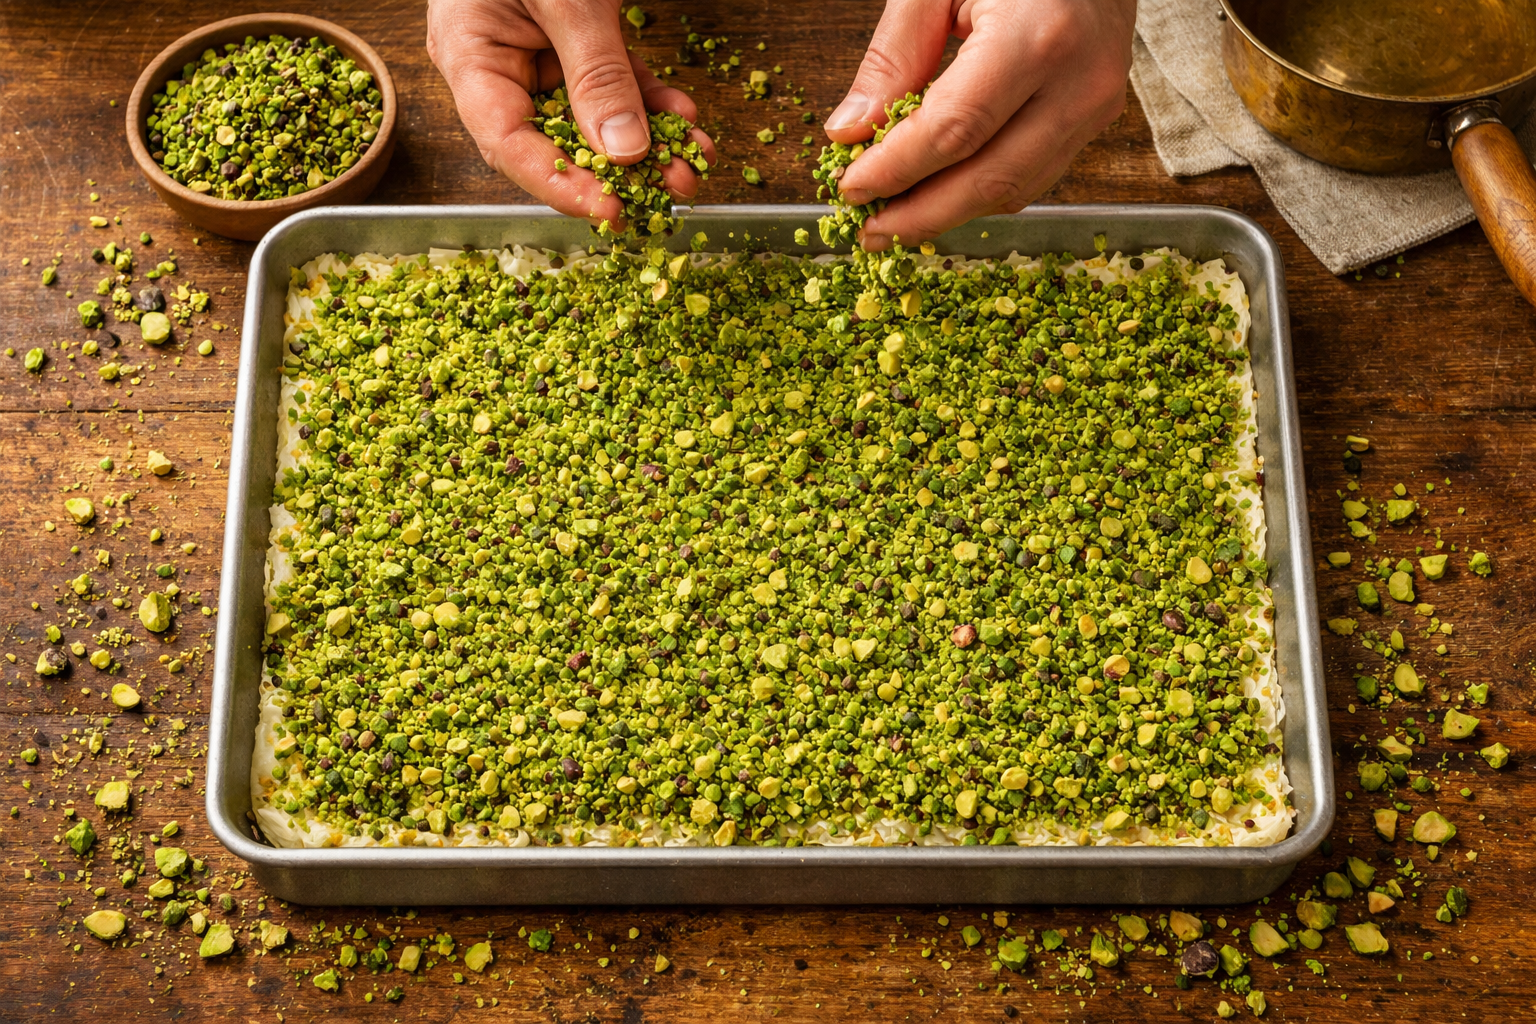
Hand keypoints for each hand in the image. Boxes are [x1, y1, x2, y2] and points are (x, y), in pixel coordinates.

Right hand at [427, 0, 714, 225]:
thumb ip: (594, 71)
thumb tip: (624, 149)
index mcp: (469, 54)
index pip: (508, 143)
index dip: (559, 184)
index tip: (611, 209)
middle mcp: (501, 64)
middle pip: (557, 140)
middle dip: (620, 171)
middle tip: (671, 192)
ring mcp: (540, 54)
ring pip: (595, 119)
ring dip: (648, 145)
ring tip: (692, 166)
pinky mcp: (577, 41)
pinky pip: (616, 85)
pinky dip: (653, 105)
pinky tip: (686, 121)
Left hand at [827, 0, 1135, 249]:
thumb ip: (894, 54)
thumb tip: (851, 131)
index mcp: (1036, 37)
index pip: (954, 131)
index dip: (897, 170)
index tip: (851, 189)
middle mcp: (1077, 82)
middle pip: (987, 179)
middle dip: (920, 216)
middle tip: (869, 232)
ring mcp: (1096, 105)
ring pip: (1014, 189)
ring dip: (949, 214)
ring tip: (896, 220)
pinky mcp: (1098, 117)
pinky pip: (1034, 175)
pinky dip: (982, 192)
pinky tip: (941, 194)